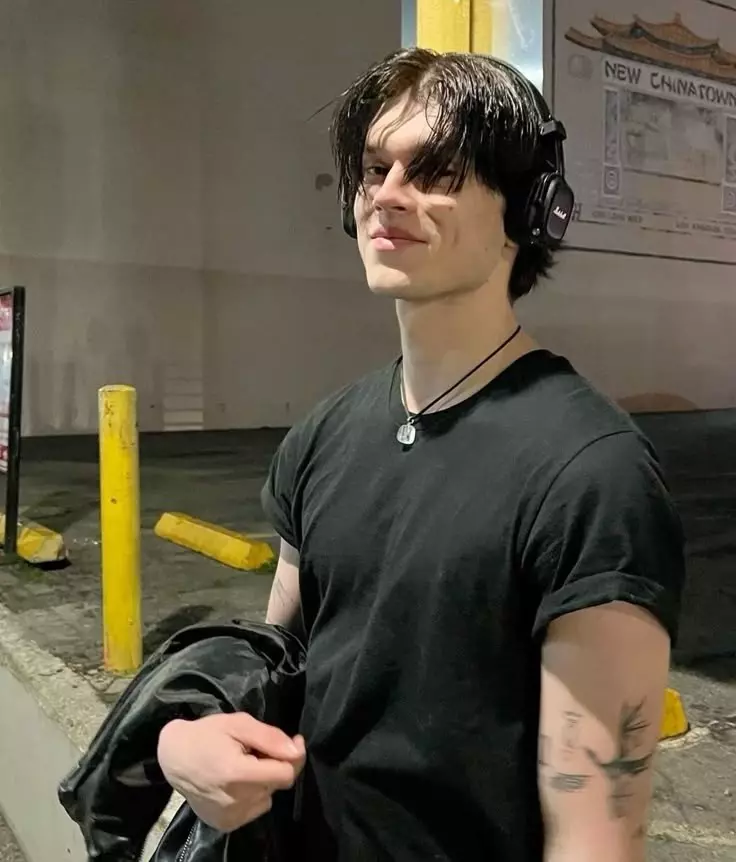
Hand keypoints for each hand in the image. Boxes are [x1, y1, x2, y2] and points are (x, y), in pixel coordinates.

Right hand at [157, 713, 305, 831]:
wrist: (174, 757)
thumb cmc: (207, 735)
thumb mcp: (239, 724)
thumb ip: (270, 737)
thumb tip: (296, 751)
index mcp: (237, 774)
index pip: (286, 775)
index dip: (293, 756)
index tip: (292, 740)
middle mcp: (234, 801)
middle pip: (277, 785)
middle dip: (274, 765)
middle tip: (257, 750)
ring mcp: (229, 817)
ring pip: (268, 797)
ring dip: (264, 781)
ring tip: (244, 765)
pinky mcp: (225, 825)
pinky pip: (255, 808)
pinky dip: (253, 795)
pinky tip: (236, 781)